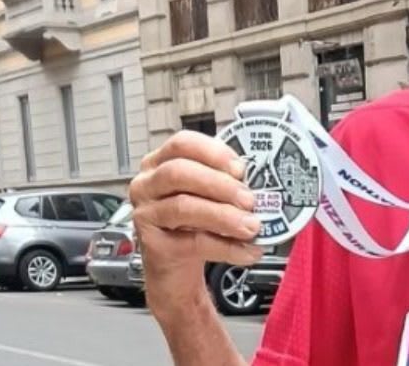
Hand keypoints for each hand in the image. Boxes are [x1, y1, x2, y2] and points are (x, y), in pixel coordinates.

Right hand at [129, 131, 262, 311]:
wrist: (175, 264)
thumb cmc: (194, 220)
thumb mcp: (208, 195)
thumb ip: (227, 183)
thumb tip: (262, 185)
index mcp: (162, 161)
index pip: (183, 143)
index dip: (214, 153)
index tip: (240, 168)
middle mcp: (148, 184)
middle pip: (179, 172)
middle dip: (220, 184)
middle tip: (249, 200)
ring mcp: (146, 214)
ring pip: (184, 207)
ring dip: (224, 216)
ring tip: (251, 226)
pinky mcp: (153, 245)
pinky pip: (193, 242)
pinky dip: (227, 247)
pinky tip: (247, 250)